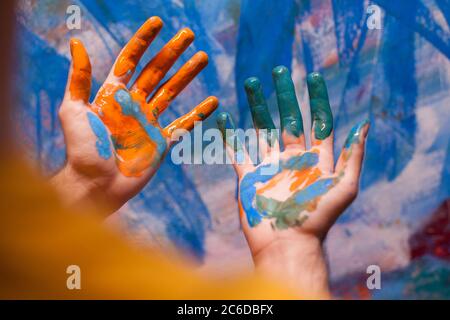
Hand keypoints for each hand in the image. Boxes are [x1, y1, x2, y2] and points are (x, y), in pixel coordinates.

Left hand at [52, 17, 217, 213]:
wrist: (95, 184)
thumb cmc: (81, 149)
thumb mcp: (73, 110)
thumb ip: (78, 79)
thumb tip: (76, 42)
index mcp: (112, 94)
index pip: (131, 60)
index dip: (144, 41)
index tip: (158, 22)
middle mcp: (133, 104)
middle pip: (157, 72)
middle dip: (172, 52)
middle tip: (189, 35)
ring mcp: (148, 122)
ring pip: (172, 92)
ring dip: (188, 75)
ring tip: (203, 57)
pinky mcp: (161, 142)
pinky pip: (183, 124)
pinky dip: (198, 113)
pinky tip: (212, 102)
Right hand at [217, 67, 368, 296]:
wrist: (286, 244)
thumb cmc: (317, 219)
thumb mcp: (344, 188)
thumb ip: (352, 157)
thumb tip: (363, 125)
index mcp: (315, 160)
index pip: (317, 122)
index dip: (316, 99)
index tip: (313, 77)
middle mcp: (292, 159)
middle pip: (287, 120)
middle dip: (283, 95)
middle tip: (279, 71)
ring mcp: (269, 166)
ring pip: (262, 129)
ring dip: (256, 107)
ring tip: (251, 83)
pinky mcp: (249, 177)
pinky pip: (237, 151)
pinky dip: (230, 134)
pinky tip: (225, 116)